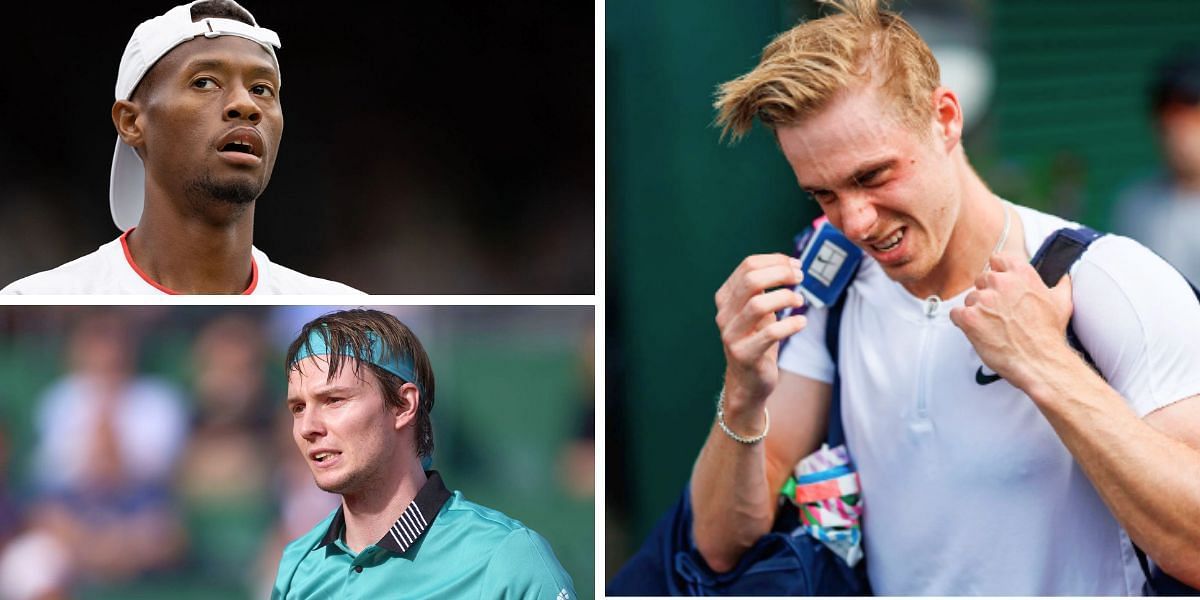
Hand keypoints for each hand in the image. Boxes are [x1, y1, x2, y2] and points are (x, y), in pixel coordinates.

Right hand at [714, 254, 806, 412]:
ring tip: (800, 300)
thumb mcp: (758, 311)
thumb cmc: (757, 340)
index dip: (775, 261)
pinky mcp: (745, 354)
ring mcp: (731, 335)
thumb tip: (792, 266)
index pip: (747, 266)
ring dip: (785, 298)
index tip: (795, 265)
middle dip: (780, 274)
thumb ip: (767, 290)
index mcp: (726, 298)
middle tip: (800, 278)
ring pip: (758, 305)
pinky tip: (801, 322)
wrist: (748, 381)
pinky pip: (771, 334)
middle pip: (751, 281)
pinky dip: (790, 324)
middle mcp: (724, 314)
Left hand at [949, 253, 1074, 389]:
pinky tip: (977, 331)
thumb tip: (1063, 276)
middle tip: (998, 312)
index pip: (998, 258)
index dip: (997, 271)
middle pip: (982, 280)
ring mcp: (983, 299)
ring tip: (992, 326)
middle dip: (987, 294)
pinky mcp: (969, 317)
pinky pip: (956, 314)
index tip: (998, 282)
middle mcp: (1000, 283)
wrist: (1040, 361)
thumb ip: (1060, 284)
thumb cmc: (1049, 335)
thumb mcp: (1062, 303)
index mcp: (1021, 274)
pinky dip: (962, 322)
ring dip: (977, 310)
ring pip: (969, 298)